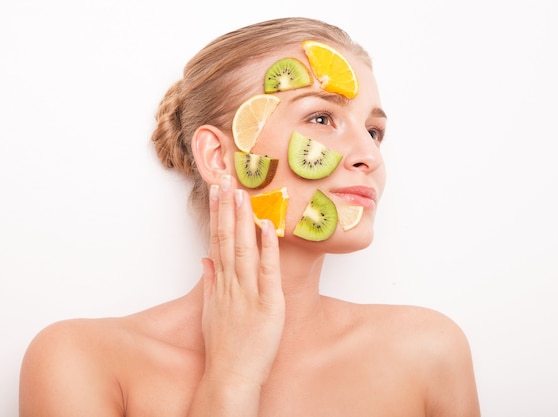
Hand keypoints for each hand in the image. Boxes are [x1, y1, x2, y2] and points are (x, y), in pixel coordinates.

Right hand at [200, 174, 284, 387]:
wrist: (231, 376)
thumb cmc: (223, 347)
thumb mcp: (210, 312)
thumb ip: (209, 283)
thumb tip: (205, 260)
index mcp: (220, 283)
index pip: (216, 241)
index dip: (217, 214)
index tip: (216, 192)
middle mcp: (231, 283)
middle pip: (227, 238)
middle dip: (226, 208)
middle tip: (226, 180)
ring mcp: (248, 292)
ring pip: (244, 248)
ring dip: (243, 219)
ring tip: (242, 193)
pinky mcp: (268, 303)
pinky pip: (267, 270)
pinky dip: (267, 247)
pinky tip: (267, 226)